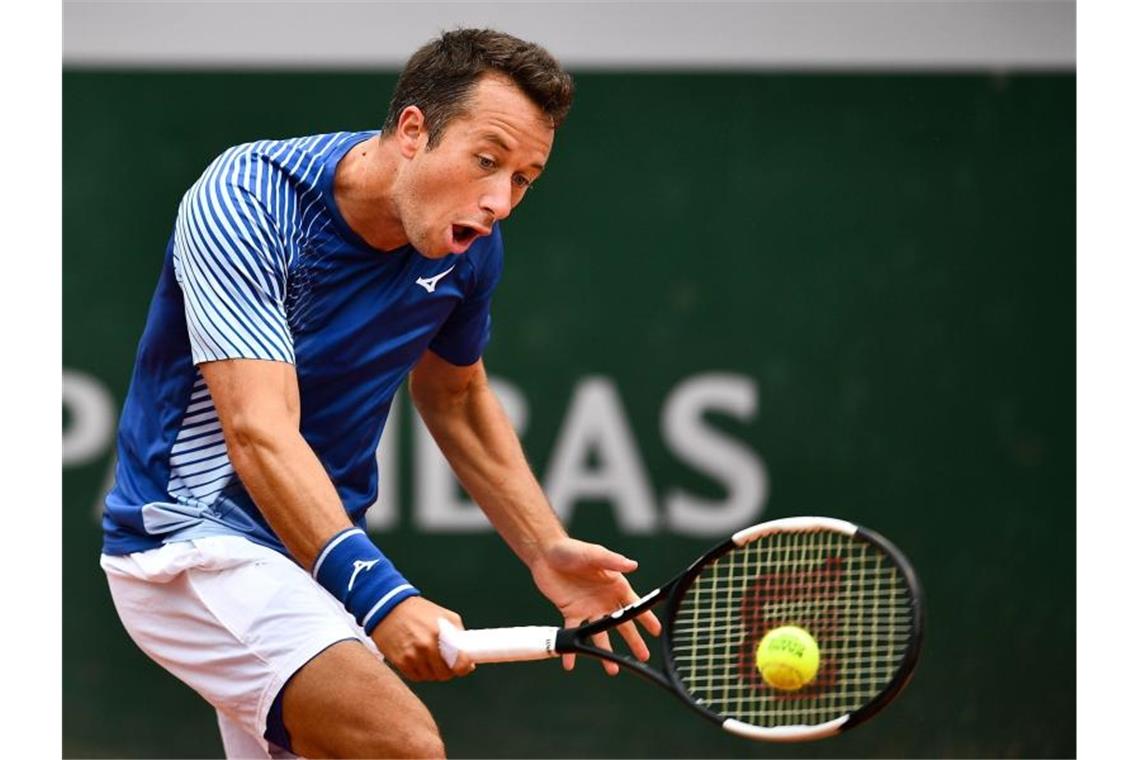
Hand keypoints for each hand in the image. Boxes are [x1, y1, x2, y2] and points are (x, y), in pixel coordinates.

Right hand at [369, 596, 475, 680]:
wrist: (388, 608)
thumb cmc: (418, 610)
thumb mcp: (444, 615)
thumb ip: (458, 633)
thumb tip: (468, 655)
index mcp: (439, 634)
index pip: (458, 662)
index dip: (463, 668)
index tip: (464, 667)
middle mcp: (426, 647)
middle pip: (444, 674)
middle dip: (447, 670)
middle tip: (446, 663)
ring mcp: (412, 656)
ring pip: (430, 677)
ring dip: (432, 672)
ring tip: (430, 659)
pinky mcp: (400, 662)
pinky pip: (415, 677)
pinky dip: (420, 672)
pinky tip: (419, 660)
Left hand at [529, 537, 662, 675]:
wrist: (546, 554)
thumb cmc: (573, 550)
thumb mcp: (594, 554)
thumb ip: (613, 561)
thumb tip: (633, 565)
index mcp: (615, 585)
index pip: (635, 605)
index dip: (646, 618)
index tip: (657, 632)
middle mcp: (605, 600)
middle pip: (621, 624)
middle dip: (633, 641)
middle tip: (642, 658)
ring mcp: (589, 608)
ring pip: (600, 634)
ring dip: (605, 652)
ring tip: (613, 669)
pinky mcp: (571, 613)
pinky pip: (574, 633)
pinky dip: (572, 649)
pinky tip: (571, 664)